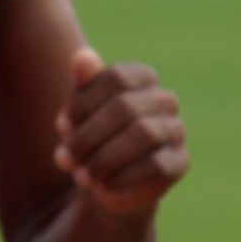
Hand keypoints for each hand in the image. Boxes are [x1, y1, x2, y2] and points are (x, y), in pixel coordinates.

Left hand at [54, 48, 188, 216]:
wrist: (105, 182)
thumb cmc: (90, 138)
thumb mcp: (79, 113)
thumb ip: (82, 85)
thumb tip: (82, 55)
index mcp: (141, 78)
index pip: (116, 77)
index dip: (84, 102)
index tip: (60, 125)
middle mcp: (164, 100)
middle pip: (125, 107)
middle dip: (88, 136)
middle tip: (62, 159)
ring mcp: (175, 130)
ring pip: (143, 134)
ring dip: (104, 158)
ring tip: (79, 176)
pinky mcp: (180, 162)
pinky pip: (157, 165)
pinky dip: (124, 176)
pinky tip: (103, 186)